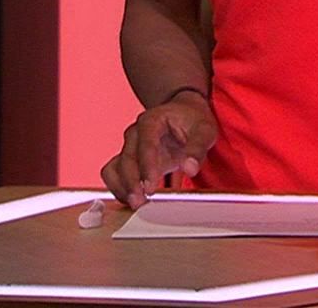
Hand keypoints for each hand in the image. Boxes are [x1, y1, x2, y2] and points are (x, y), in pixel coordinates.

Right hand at [101, 89, 217, 209]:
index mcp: (152, 121)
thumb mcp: (204, 130)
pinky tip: (131, 199)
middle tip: (140, 203)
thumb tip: (190, 168)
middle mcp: (136, 133)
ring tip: (135, 204)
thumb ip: (197, 148)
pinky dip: (119, 188)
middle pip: (126, 159)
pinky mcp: (128, 159)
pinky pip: (114, 174)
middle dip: (131, 183)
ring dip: (122, 188)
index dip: (146, 167)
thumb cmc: (192, 120)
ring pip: (115, 168)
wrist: (184, 113)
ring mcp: (129, 147)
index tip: (150, 187)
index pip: (145, 145)